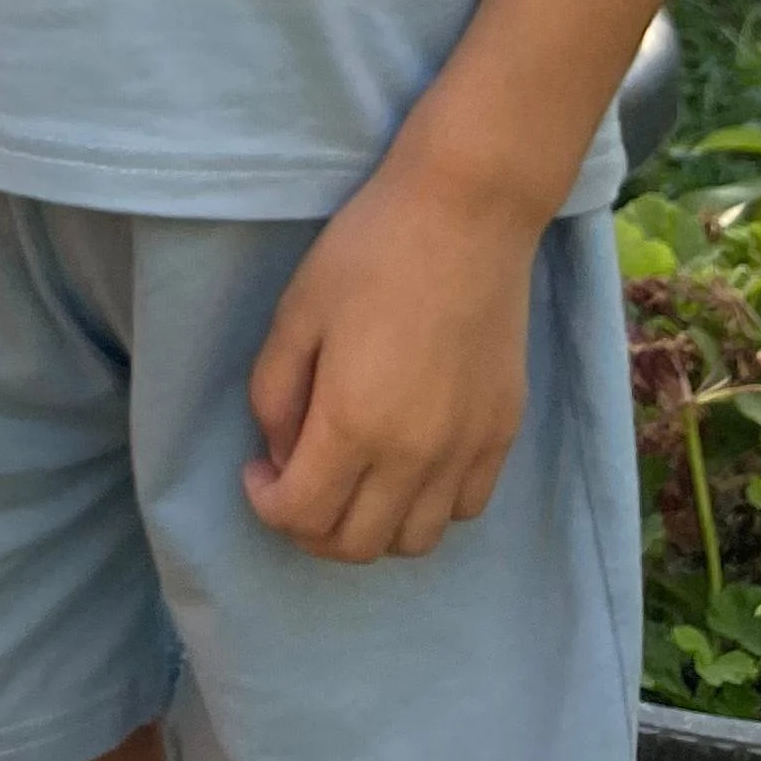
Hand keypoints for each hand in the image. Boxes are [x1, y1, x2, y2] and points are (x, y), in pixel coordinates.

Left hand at [243, 160, 537, 561]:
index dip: (266, 505)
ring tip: (350, 479)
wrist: (465, 215)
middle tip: (294, 483)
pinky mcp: (502, 434)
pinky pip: (463, 509)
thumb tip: (281, 452)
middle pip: (356, 545)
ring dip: (370, 528)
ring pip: (414, 542)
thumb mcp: (296, 312)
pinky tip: (405, 465)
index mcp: (354, 424)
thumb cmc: (368, 252)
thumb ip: (275, 393)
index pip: (302, 515)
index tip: (258, 471)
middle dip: (310, 529)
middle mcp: (414, 457)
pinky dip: (426, 508)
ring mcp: (466, 451)